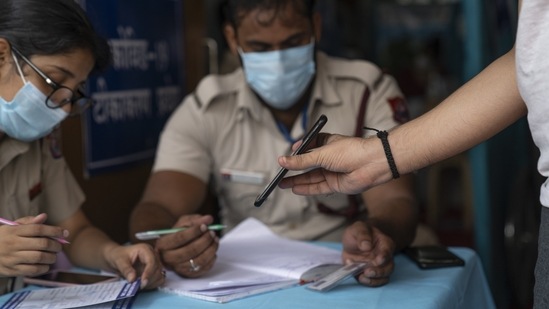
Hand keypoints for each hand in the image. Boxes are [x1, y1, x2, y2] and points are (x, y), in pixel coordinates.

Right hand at [0, 214, 67, 276]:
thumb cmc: (3, 238)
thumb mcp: (11, 227)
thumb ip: (28, 222)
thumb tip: (44, 216)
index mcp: (13, 231)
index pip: (38, 229)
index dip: (54, 230)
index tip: (64, 233)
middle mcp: (13, 244)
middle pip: (42, 244)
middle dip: (56, 245)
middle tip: (60, 246)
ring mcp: (12, 258)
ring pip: (39, 257)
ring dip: (51, 257)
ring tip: (53, 256)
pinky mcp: (11, 270)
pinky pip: (33, 270)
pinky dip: (43, 268)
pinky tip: (45, 265)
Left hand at [104, 243, 164, 289]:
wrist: (115, 257)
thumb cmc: (117, 256)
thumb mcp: (119, 261)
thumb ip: (126, 269)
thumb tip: (132, 279)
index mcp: (145, 249)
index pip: (151, 261)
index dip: (149, 272)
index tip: (142, 283)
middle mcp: (152, 255)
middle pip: (157, 269)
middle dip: (149, 279)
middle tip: (139, 287)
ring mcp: (154, 263)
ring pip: (159, 275)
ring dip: (151, 283)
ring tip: (139, 286)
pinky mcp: (153, 270)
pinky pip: (158, 279)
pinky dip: (152, 284)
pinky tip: (143, 285)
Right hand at [154, 215, 218, 277]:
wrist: (177, 246)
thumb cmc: (180, 232)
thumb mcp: (185, 222)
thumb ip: (196, 220)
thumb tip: (208, 219)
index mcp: (163, 243)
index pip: (179, 238)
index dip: (194, 232)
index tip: (205, 226)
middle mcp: (168, 258)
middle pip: (189, 251)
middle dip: (204, 240)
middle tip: (212, 232)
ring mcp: (178, 268)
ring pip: (198, 261)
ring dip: (211, 249)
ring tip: (215, 239)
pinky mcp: (188, 274)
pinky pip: (203, 268)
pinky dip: (212, 258)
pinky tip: (212, 249)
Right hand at [278, 133, 392, 195]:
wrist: (372, 164)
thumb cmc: (351, 151)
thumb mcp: (322, 154)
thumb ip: (302, 161)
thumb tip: (283, 161)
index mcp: (326, 143)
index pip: (307, 147)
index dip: (296, 152)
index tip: (285, 157)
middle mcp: (328, 158)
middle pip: (307, 165)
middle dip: (293, 170)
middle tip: (279, 174)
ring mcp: (332, 171)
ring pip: (310, 177)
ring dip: (296, 180)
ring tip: (281, 184)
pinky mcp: (336, 184)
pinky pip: (318, 187)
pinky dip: (306, 188)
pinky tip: (295, 189)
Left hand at [341, 221, 394, 286]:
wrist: (352, 242)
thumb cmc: (358, 233)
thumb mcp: (358, 228)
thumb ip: (363, 235)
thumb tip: (366, 246)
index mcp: (385, 243)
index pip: (388, 250)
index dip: (384, 256)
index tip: (378, 260)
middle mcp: (384, 257)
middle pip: (389, 267)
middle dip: (380, 271)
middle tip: (368, 271)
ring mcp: (379, 267)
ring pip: (384, 276)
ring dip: (374, 279)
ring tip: (363, 277)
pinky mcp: (370, 274)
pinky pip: (375, 282)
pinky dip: (369, 282)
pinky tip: (360, 278)